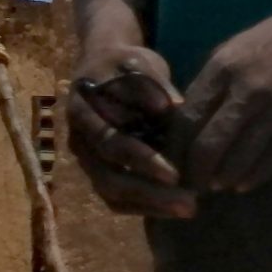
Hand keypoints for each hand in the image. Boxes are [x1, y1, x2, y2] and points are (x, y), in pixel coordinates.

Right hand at [68, 45, 194, 217]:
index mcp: (84, 113)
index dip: (141, 160)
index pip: (110, 143)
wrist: (105, 66)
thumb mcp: (137, 62)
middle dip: (150, 193)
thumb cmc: (124, 64)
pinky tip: (174, 208)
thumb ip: (148, 83)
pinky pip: (116, 198)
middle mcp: (81, 142)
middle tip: (190, 203)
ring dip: (149, 205)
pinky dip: (143, 206)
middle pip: (108, 178)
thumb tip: (169, 107)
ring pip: (111, 194)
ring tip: (188, 209)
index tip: (175, 174)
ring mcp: (88, 160)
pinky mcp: (100, 170)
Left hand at [181, 8, 271, 191]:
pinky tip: (243, 183)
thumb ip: (210, 85)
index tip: (172, 163)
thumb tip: (187, 123)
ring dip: (223, 179)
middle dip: (196, 172)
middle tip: (192, 184)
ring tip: (217, 185)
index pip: (188, 119)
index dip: (176, 148)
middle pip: (209, 144)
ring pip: (240, 158)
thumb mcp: (233, 51)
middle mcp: (248, 90)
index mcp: (224, 69)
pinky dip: (253, 177)